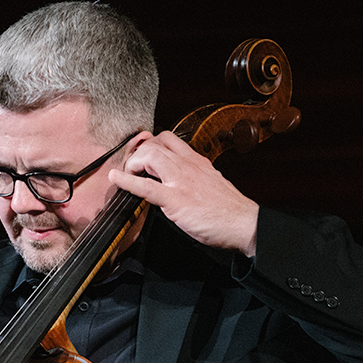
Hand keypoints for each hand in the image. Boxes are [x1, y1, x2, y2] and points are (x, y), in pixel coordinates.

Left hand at [109, 131, 259, 256]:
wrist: (244, 223)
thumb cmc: (229, 210)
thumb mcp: (211, 184)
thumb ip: (194, 179)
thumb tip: (178, 182)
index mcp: (197, 162)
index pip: (168, 139)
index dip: (149, 143)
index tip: (140, 153)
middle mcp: (188, 165)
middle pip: (155, 143)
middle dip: (137, 152)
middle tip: (131, 167)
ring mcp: (181, 181)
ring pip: (149, 156)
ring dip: (132, 163)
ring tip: (127, 174)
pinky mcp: (176, 199)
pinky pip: (146, 186)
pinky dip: (127, 181)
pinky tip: (117, 179)